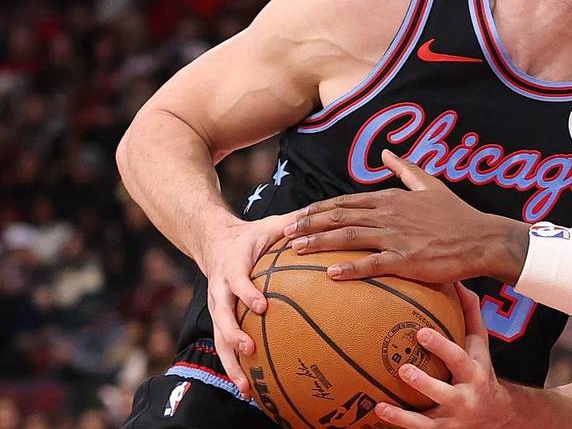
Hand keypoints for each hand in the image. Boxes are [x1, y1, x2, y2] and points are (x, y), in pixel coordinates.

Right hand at [199, 211, 295, 398]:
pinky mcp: (221, 321)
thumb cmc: (251, 235)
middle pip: (221, 317)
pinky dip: (235, 368)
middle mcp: (220, 290)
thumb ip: (294, 221)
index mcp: (232, 267)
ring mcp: (218, 308)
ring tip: (246, 387)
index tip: (262, 306)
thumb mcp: (269, 224)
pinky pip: (225, 347)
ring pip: (219, 340)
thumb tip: (325, 214)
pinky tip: (250, 390)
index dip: (247, 293)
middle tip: (249, 349)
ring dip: (231, 363)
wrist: (213, 242)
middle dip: (233, 335)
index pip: (237, 281)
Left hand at [284, 150, 526, 281]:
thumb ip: (406, 168)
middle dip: (309, 223)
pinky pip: (373, 264)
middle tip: (283, 232)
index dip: (318, 209)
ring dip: (319, 242)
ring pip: (349, 237)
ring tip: (295, 248)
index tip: (297, 215)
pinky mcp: (408, 260)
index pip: (346, 202)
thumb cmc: (456, 215)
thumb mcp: (430, 184)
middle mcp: (390, 215)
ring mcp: (398, 238)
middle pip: (340, 217)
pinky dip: (350, 267)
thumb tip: (388, 151)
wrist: (481, 239)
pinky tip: (329, 273)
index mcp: (392, 198)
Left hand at [374, 284, 512, 427]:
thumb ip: (470, 314)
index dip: (441, 347)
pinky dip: (399, 424)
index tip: (420, 333)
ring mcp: (452, 419)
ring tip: (382, 406)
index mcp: (474, 372)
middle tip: (403, 369)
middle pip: (444, 391)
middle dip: (424, 383)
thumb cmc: (481, 371)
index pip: (459, 358)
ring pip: (428, 420)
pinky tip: (380, 413)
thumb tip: (457, 281)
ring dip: (404, 416)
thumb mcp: (480, 345)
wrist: (497, 415)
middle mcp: (465, 398)